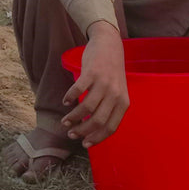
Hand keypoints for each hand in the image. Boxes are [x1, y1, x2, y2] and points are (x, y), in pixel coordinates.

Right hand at [60, 21, 129, 146]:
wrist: (109, 46)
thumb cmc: (111, 73)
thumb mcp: (117, 92)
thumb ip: (109, 108)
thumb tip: (92, 128)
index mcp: (123, 103)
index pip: (111, 127)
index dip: (96, 138)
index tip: (84, 144)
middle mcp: (115, 94)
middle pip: (97, 120)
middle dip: (82, 131)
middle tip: (71, 133)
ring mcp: (103, 83)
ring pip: (86, 108)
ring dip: (73, 118)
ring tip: (65, 121)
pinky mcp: (91, 72)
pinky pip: (78, 90)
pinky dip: (70, 98)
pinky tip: (65, 101)